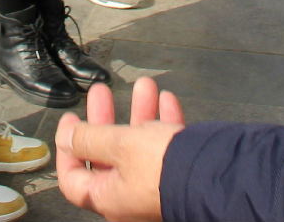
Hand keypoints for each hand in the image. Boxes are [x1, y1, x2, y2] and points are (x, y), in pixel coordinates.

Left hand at [55, 77, 183, 221]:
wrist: (217, 178)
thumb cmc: (165, 168)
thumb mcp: (120, 145)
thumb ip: (90, 139)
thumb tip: (66, 138)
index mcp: (108, 197)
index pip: (74, 179)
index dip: (68, 147)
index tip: (71, 119)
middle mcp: (129, 195)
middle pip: (107, 155)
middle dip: (105, 118)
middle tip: (102, 93)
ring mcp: (154, 186)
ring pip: (138, 146)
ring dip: (139, 112)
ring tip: (144, 85)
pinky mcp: (177, 175)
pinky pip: (164, 147)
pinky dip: (163, 121)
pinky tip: (166, 99)